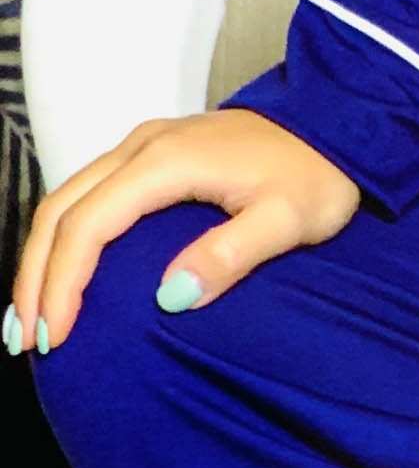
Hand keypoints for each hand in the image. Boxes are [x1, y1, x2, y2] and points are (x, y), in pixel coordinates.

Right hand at [4, 107, 361, 355]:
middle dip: (34, 278)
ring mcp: (142, 148)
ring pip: (66, 201)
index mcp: (165, 164)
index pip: (89, 227)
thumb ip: (231, 255)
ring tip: (31, 317)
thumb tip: (171, 296)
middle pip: (60, 212)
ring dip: (41, 259)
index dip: (63, 284)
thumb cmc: (318, 175)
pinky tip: (64, 275)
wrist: (337, 127)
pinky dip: (65, 239)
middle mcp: (140, 148)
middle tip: (26, 340)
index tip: (55, 335)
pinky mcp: (152, 158)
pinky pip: (88, 197)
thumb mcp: (288, 221)